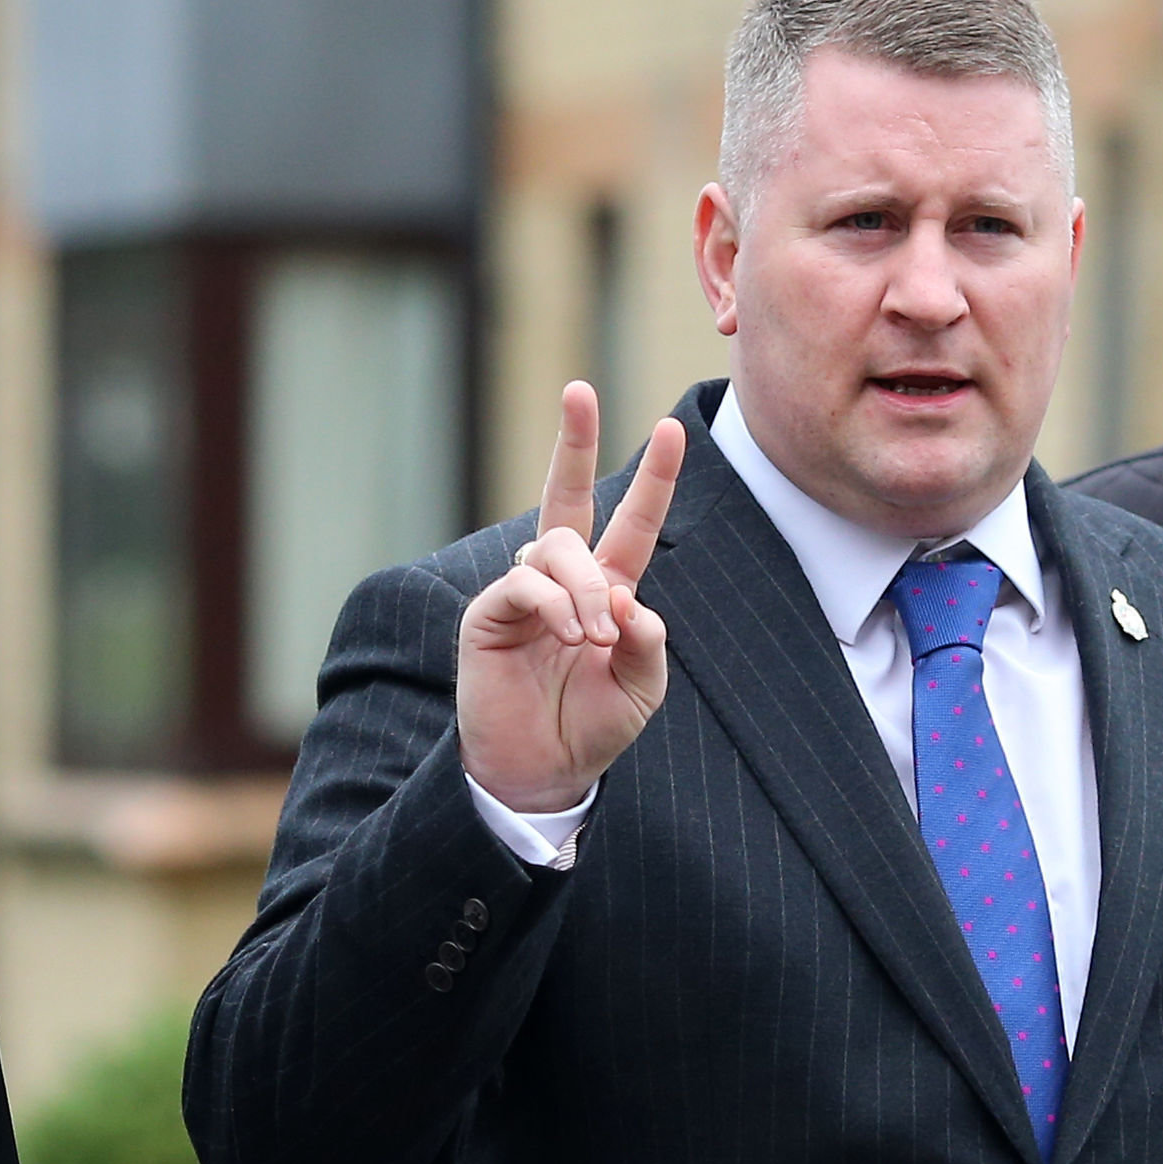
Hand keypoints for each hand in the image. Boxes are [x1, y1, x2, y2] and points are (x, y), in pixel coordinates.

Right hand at [457, 382, 683, 815]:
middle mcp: (561, 581)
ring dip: (586, 586)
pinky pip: (523, 585)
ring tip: (594, 635)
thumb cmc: (591, 728)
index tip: (674, 428)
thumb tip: (628, 597)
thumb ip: (647, 642)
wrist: (541, 773)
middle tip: (579, 389)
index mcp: (605, 590)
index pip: (632, 522)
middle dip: (573, 441)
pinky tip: (570, 634)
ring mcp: (522, 595)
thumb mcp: (642, 687)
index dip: (653, 478)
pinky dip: (554, 603)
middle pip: (565, 495)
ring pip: (556, 548)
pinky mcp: (488, 616)